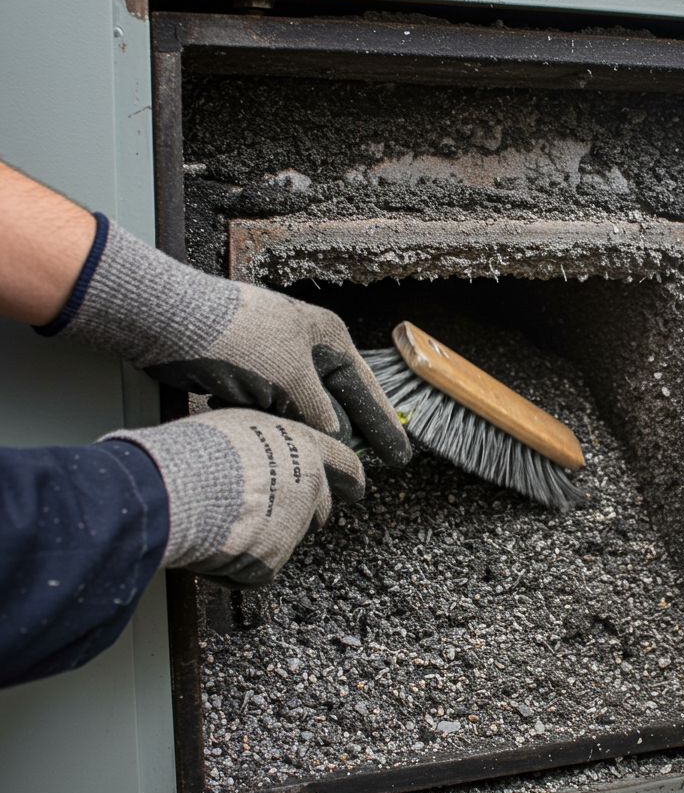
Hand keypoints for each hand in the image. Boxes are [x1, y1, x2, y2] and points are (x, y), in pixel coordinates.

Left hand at [59, 217, 410, 466]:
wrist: (175, 322)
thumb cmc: (241, 338)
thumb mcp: (293, 378)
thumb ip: (319, 411)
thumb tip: (335, 437)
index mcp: (328, 339)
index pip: (366, 389)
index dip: (384, 425)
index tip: (400, 455)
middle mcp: (306, 349)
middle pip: (335, 403)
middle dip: (342, 435)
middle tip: (360, 470)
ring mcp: (276, 363)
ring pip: (300, 411)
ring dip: (300, 433)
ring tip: (311, 462)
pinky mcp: (247, 376)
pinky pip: (270, 411)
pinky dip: (269, 425)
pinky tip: (266, 438)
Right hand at [104, 408, 362, 588]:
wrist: (184, 486)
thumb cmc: (203, 448)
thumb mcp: (242, 424)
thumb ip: (266, 443)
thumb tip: (258, 452)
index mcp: (305, 448)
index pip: (344, 463)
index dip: (350, 476)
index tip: (356, 486)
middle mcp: (309, 488)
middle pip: (320, 507)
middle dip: (302, 512)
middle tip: (267, 509)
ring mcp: (294, 527)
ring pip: (284, 537)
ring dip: (261, 535)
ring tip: (222, 521)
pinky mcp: (271, 562)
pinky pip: (254, 569)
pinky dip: (233, 564)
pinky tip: (210, 548)